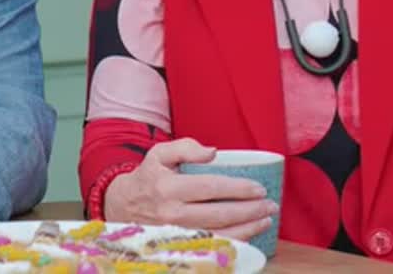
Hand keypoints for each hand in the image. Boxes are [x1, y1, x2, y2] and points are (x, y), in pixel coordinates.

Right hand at [102, 138, 276, 240]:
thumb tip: (213, 152)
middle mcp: (172, 214)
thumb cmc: (148, 178)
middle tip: (270, 204)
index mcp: (168, 188)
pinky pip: (212, 246)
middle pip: (219, 214)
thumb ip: (186, 147)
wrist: (123, 206)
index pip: (210, 188)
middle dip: (249, 210)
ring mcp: (176, 234)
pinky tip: (249, 233)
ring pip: (218, 234)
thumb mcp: (159, 154)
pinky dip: (234, 241)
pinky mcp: (180, 246)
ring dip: (247, 228)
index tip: (258, 188)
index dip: (238, 189)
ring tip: (265, 219)